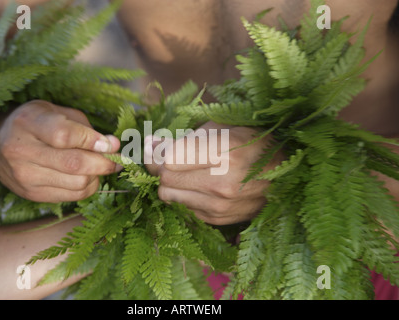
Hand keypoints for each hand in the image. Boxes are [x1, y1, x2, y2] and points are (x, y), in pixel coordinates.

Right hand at [0, 100, 121, 202]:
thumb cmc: (36, 122)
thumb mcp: (58, 112)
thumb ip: (85, 128)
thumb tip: (113, 146)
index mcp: (28, 122)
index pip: (65, 136)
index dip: (94, 141)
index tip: (113, 144)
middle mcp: (22, 150)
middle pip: (74, 164)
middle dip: (104, 163)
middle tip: (118, 160)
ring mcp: (25, 175)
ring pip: (77, 183)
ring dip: (97, 176)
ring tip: (98, 166)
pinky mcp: (31, 194)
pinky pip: (72, 196)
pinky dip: (87, 187)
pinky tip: (86, 177)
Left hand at [145, 121, 282, 224]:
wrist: (287, 171)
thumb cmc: (252, 141)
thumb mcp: (220, 127)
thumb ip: (182, 138)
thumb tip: (149, 145)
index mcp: (225, 152)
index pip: (169, 159)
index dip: (158, 151)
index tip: (159, 146)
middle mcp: (223, 183)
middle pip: (165, 179)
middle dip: (162, 168)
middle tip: (174, 159)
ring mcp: (221, 206)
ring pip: (169, 197)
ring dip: (172, 184)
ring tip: (189, 172)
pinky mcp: (219, 219)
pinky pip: (183, 208)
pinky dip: (185, 197)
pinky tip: (201, 186)